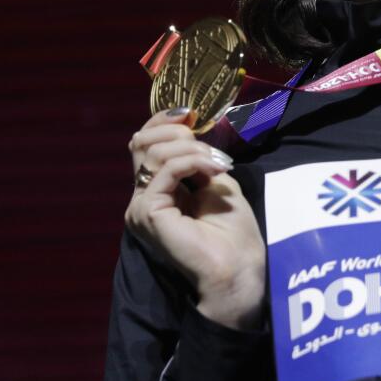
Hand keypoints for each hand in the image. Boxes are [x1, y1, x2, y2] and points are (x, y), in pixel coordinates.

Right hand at [125, 107, 265, 330]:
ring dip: (193, 149)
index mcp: (158, 188)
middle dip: (180, 134)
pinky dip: (193, 163)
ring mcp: (141, 206)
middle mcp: (143, 197)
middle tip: (212, 150)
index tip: (192, 113)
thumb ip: (197, 157)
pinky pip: (164, 171)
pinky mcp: (147, 213)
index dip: (163, 121)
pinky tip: (215, 171)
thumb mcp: (216, 180)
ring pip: (154, 153)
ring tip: (219, 164)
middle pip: (142, 142)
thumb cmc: (232, 231)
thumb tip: (187, 126)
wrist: (239, 268)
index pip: (145, 142)